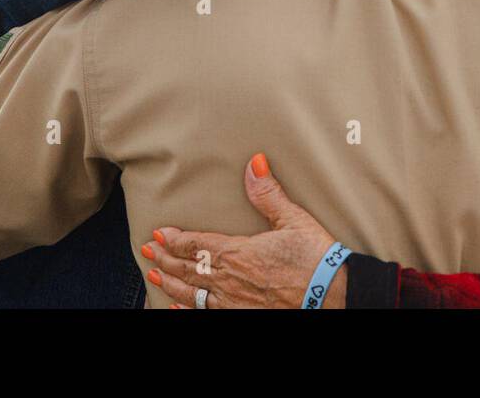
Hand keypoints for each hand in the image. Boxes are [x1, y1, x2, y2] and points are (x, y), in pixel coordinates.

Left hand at [145, 153, 345, 308]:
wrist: (332, 294)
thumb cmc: (315, 257)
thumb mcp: (293, 219)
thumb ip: (268, 193)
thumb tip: (255, 163)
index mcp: (238, 253)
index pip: (196, 245)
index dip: (175, 239)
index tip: (159, 233)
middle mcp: (229, 280)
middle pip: (188, 269)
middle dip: (165, 258)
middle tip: (147, 250)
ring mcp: (234, 303)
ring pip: (192, 294)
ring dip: (170, 284)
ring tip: (154, 275)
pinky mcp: (243, 315)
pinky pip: (207, 314)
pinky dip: (188, 310)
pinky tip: (177, 307)